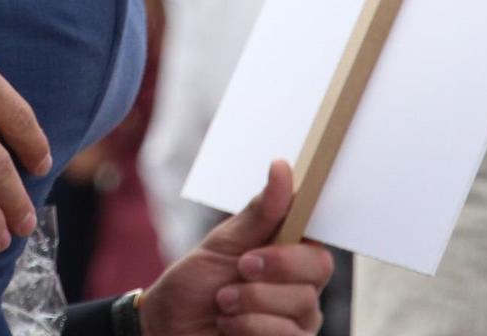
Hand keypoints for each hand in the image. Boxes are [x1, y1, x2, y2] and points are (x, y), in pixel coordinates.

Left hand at [138, 160, 333, 335]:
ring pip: (301, 307)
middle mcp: (301, 289)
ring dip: (251, 303)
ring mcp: (297, 322)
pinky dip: (250, 328)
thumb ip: (260, 212)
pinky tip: (229, 326)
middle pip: (315, 276)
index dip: (290, 252)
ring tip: (223, 303)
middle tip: (236, 273)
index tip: (253, 253)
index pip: (318, 248)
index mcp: (290, 256)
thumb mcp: (223, 243)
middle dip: (268, 275)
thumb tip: (282, 167)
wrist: (169, 327)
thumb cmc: (195, 283)